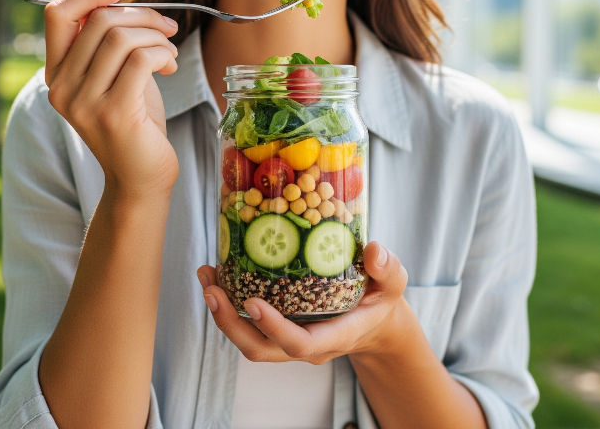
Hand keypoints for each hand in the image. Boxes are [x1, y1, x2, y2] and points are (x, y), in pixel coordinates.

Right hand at [44, 0, 179, 197]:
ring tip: (170, 52)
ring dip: (157, 36)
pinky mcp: (114, 113)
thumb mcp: (115, 69)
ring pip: (122, 37)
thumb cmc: (133, 119)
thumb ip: (102, 31)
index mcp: (57, 72)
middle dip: (143, 15)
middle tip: (168, 28)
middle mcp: (62, 87)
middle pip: (100, 20)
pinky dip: (163, 53)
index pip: (57, 15)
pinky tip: (170, 66)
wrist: (142, 176)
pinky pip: (142, 59)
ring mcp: (85, 102)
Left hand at [196, 241, 408, 364]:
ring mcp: (291, 338)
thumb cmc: (381, 299)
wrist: (375, 321)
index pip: (299, 343)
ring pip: (250, 341)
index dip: (273, 327)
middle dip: (230, 323)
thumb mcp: (393, 283)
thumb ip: (388, 269)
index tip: (252, 302)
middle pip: (261, 349)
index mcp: (335, 335)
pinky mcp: (281, 327)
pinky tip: (219, 275)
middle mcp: (307, 344)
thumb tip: (373, 251)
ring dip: (222, 314)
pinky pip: (250, 326)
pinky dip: (230, 304)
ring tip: (206, 278)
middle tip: (211, 289)